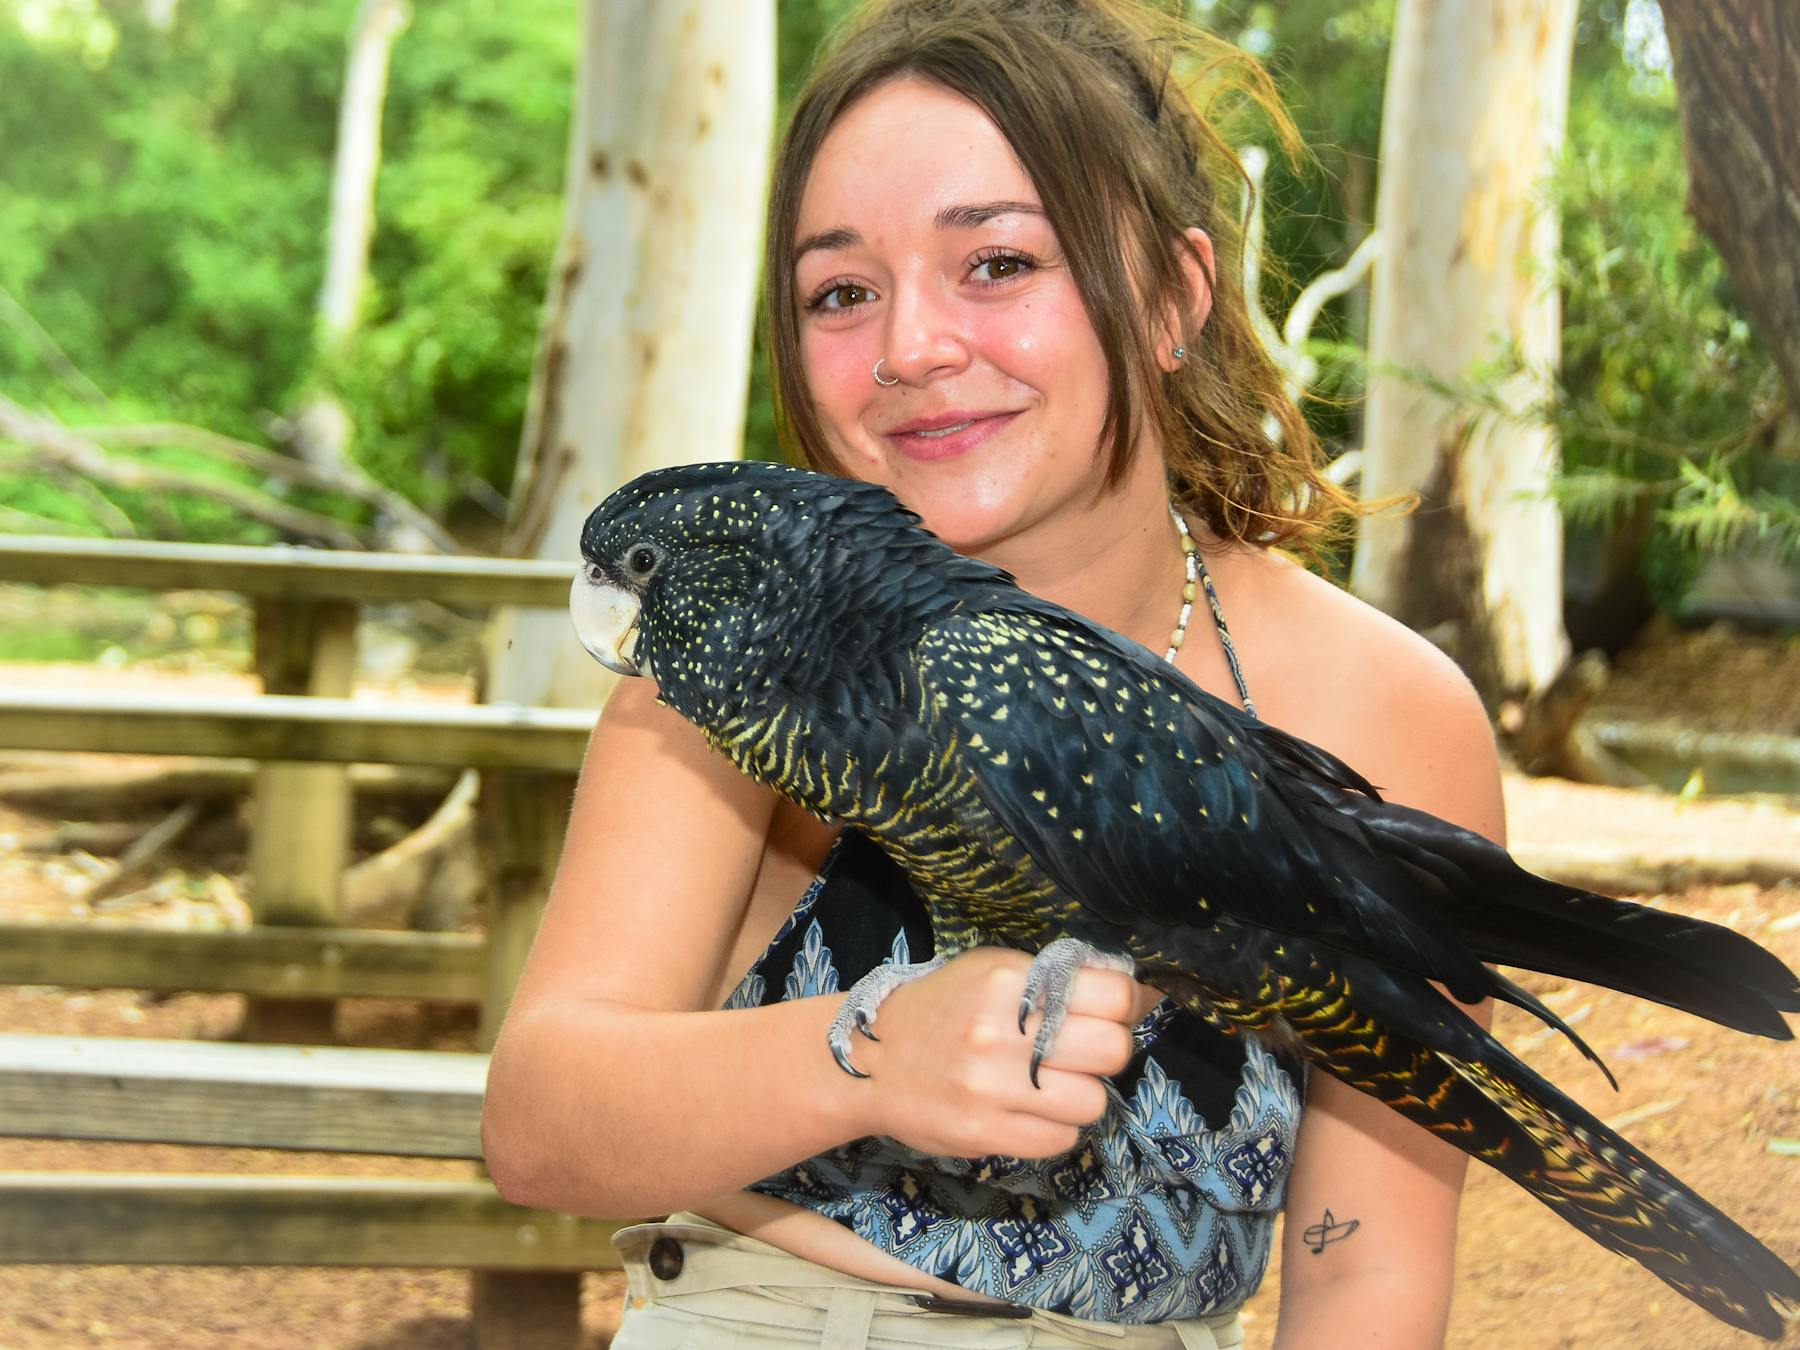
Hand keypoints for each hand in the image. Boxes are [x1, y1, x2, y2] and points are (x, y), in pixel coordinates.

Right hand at [847, 946, 1152, 1158]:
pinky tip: (1030, 1111)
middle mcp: (1002, 1032)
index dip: (1125, 1006)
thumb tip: (1127, 994)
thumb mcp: (990, 970)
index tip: (1113, 1014)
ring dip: (1080, 1095)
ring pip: (1093, 1102)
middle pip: (1112, 1050)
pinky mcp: (983, 1133)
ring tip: (1049, 1085)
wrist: (870, 1059)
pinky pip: (1060, 1139)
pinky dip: (1054, 1127)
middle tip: (1083, 1052)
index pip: (1112, 995)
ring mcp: (992, 1087)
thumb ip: (1051, 977)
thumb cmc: (941, 1007)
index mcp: (1008, 981)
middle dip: (1106, 1052)